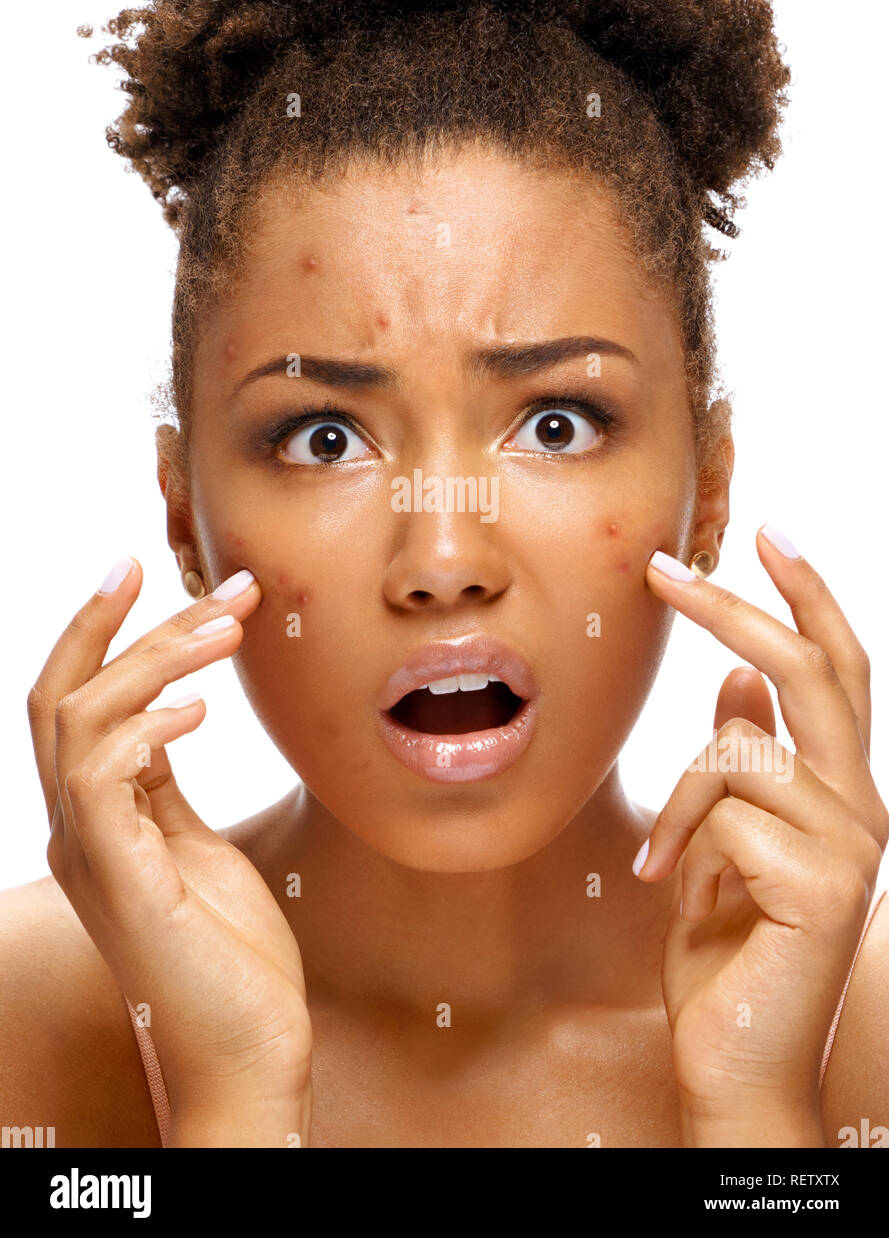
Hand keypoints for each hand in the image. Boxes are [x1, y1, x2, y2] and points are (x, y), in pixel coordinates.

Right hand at [27, 557, 312, 1142]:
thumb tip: (168, 712)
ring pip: (79, 719)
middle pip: (63, 694)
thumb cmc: (231, 954)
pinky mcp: (119, 880)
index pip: (74, 701)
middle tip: (203, 579)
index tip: (143, 570)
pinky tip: (201, 707)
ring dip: (153, 659)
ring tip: (225, 629)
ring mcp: (90, 855)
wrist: (249, 1054)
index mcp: (98, 817)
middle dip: (124, 623)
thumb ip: (165, 785)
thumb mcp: (196, 846)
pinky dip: (144, 727)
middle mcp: (79, 829)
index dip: (99, 631)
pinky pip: (102, 778)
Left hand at [638, 525, 887, 1136]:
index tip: (768, 531)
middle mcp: (863, 808)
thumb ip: (742, 758)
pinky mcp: (825, 882)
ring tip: (665, 870)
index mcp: (841, 792)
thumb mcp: (721, 840)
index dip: (808, 596)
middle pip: (811, 671)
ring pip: (739, 750)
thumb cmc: (725, 952)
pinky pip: (725, 812)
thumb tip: (737, 674)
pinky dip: (682, 849)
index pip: (838, 670)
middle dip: (736, 606)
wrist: (734, 1061)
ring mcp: (853, 844)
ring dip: (680, 803)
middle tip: (662, 569)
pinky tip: (683, 899)